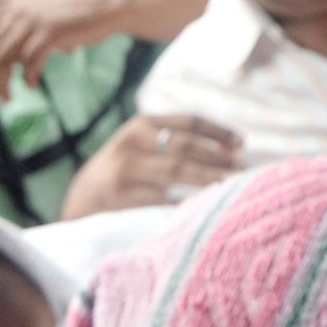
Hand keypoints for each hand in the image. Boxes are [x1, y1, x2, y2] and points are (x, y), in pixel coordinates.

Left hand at [0, 0, 125, 106]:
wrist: (102, 6)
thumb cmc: (62, 9)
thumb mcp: (24, 0)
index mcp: (4, 8)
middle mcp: (13, 12)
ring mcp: (32, 21)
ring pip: (2, 60)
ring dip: (0, 85)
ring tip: (5, 100)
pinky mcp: (51, 31)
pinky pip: (31, 61)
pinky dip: (28, 77)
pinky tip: (32, 86)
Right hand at [57, 112, 240, 218]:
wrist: (83, 199)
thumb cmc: (125, 171)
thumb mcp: (143, 145)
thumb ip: (174, 141)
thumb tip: (229, 148)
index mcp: (142, 124)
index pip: (188, 121)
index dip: (217, 131)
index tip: (241, 143)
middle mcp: (132, 141)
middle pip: (185, 146)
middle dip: (218, 157)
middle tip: (243, 167)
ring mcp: (125, 168)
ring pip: (176, 171)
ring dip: (208, 178)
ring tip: (231, 183)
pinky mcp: (120, 195)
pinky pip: (162, 199)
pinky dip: (185, 202)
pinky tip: (204, 205)